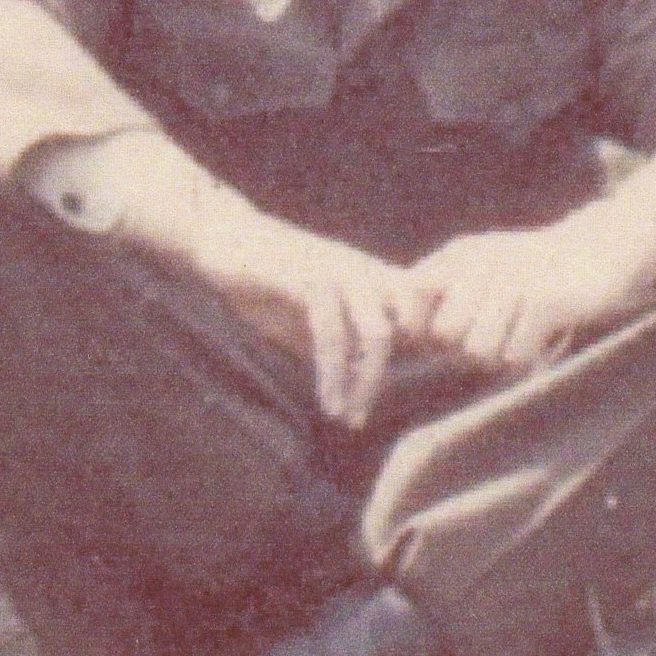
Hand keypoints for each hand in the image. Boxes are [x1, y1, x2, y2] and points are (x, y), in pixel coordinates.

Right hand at [191, 203, 437, 426]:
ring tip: (346, 418)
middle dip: (390, 377)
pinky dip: (333, 374)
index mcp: (372, 279)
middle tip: (361, 418)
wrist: (223, 236)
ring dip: (364, 385)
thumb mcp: (312, 319)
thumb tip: (364, 385)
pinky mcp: (312, 277)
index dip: (432, 347)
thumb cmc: (268, 281)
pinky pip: (333, 333)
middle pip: (410, 327)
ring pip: (376, 334)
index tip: (406, 396)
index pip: (424, 311)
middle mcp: (366, 272)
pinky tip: (326, 400)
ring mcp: (342, 272)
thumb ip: (342, 343)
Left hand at [403, 201, 655, 376]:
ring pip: (477, 351)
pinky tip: (546, 332)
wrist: (602, 250)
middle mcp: (480, 261)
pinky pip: (514, 355)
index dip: (421, 324)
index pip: (411, 295)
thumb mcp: (484, 272)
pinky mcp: (544, 300)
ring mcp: (513, 279)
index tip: (447, 333)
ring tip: (524, 330)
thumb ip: (442, 294)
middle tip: (500, 332)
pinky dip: (529, 354)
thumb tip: (404, 331)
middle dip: (466, 347)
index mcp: (460, 254)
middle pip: (444, 334)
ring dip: (501, 352)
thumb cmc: (537, 272)